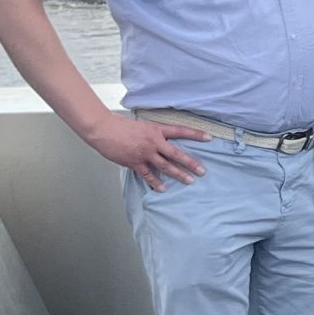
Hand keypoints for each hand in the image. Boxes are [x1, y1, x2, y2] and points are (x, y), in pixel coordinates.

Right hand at [87, 110, 204, 190]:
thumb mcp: (143, 125)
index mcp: (157, 130)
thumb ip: (155, 134)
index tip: (209, 138)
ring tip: (190, 181)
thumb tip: (164, 142)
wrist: (104, 130)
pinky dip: (156, 182)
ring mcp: (145, 153)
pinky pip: (148, 175)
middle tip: (202, 171)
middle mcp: (154, 142)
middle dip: (190, 163)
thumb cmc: (122, 126)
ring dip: (179, 174)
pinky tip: (164, 189)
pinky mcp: (135, 163)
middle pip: (176, 154)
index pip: (181, 131)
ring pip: (166, 166)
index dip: (196, 134)